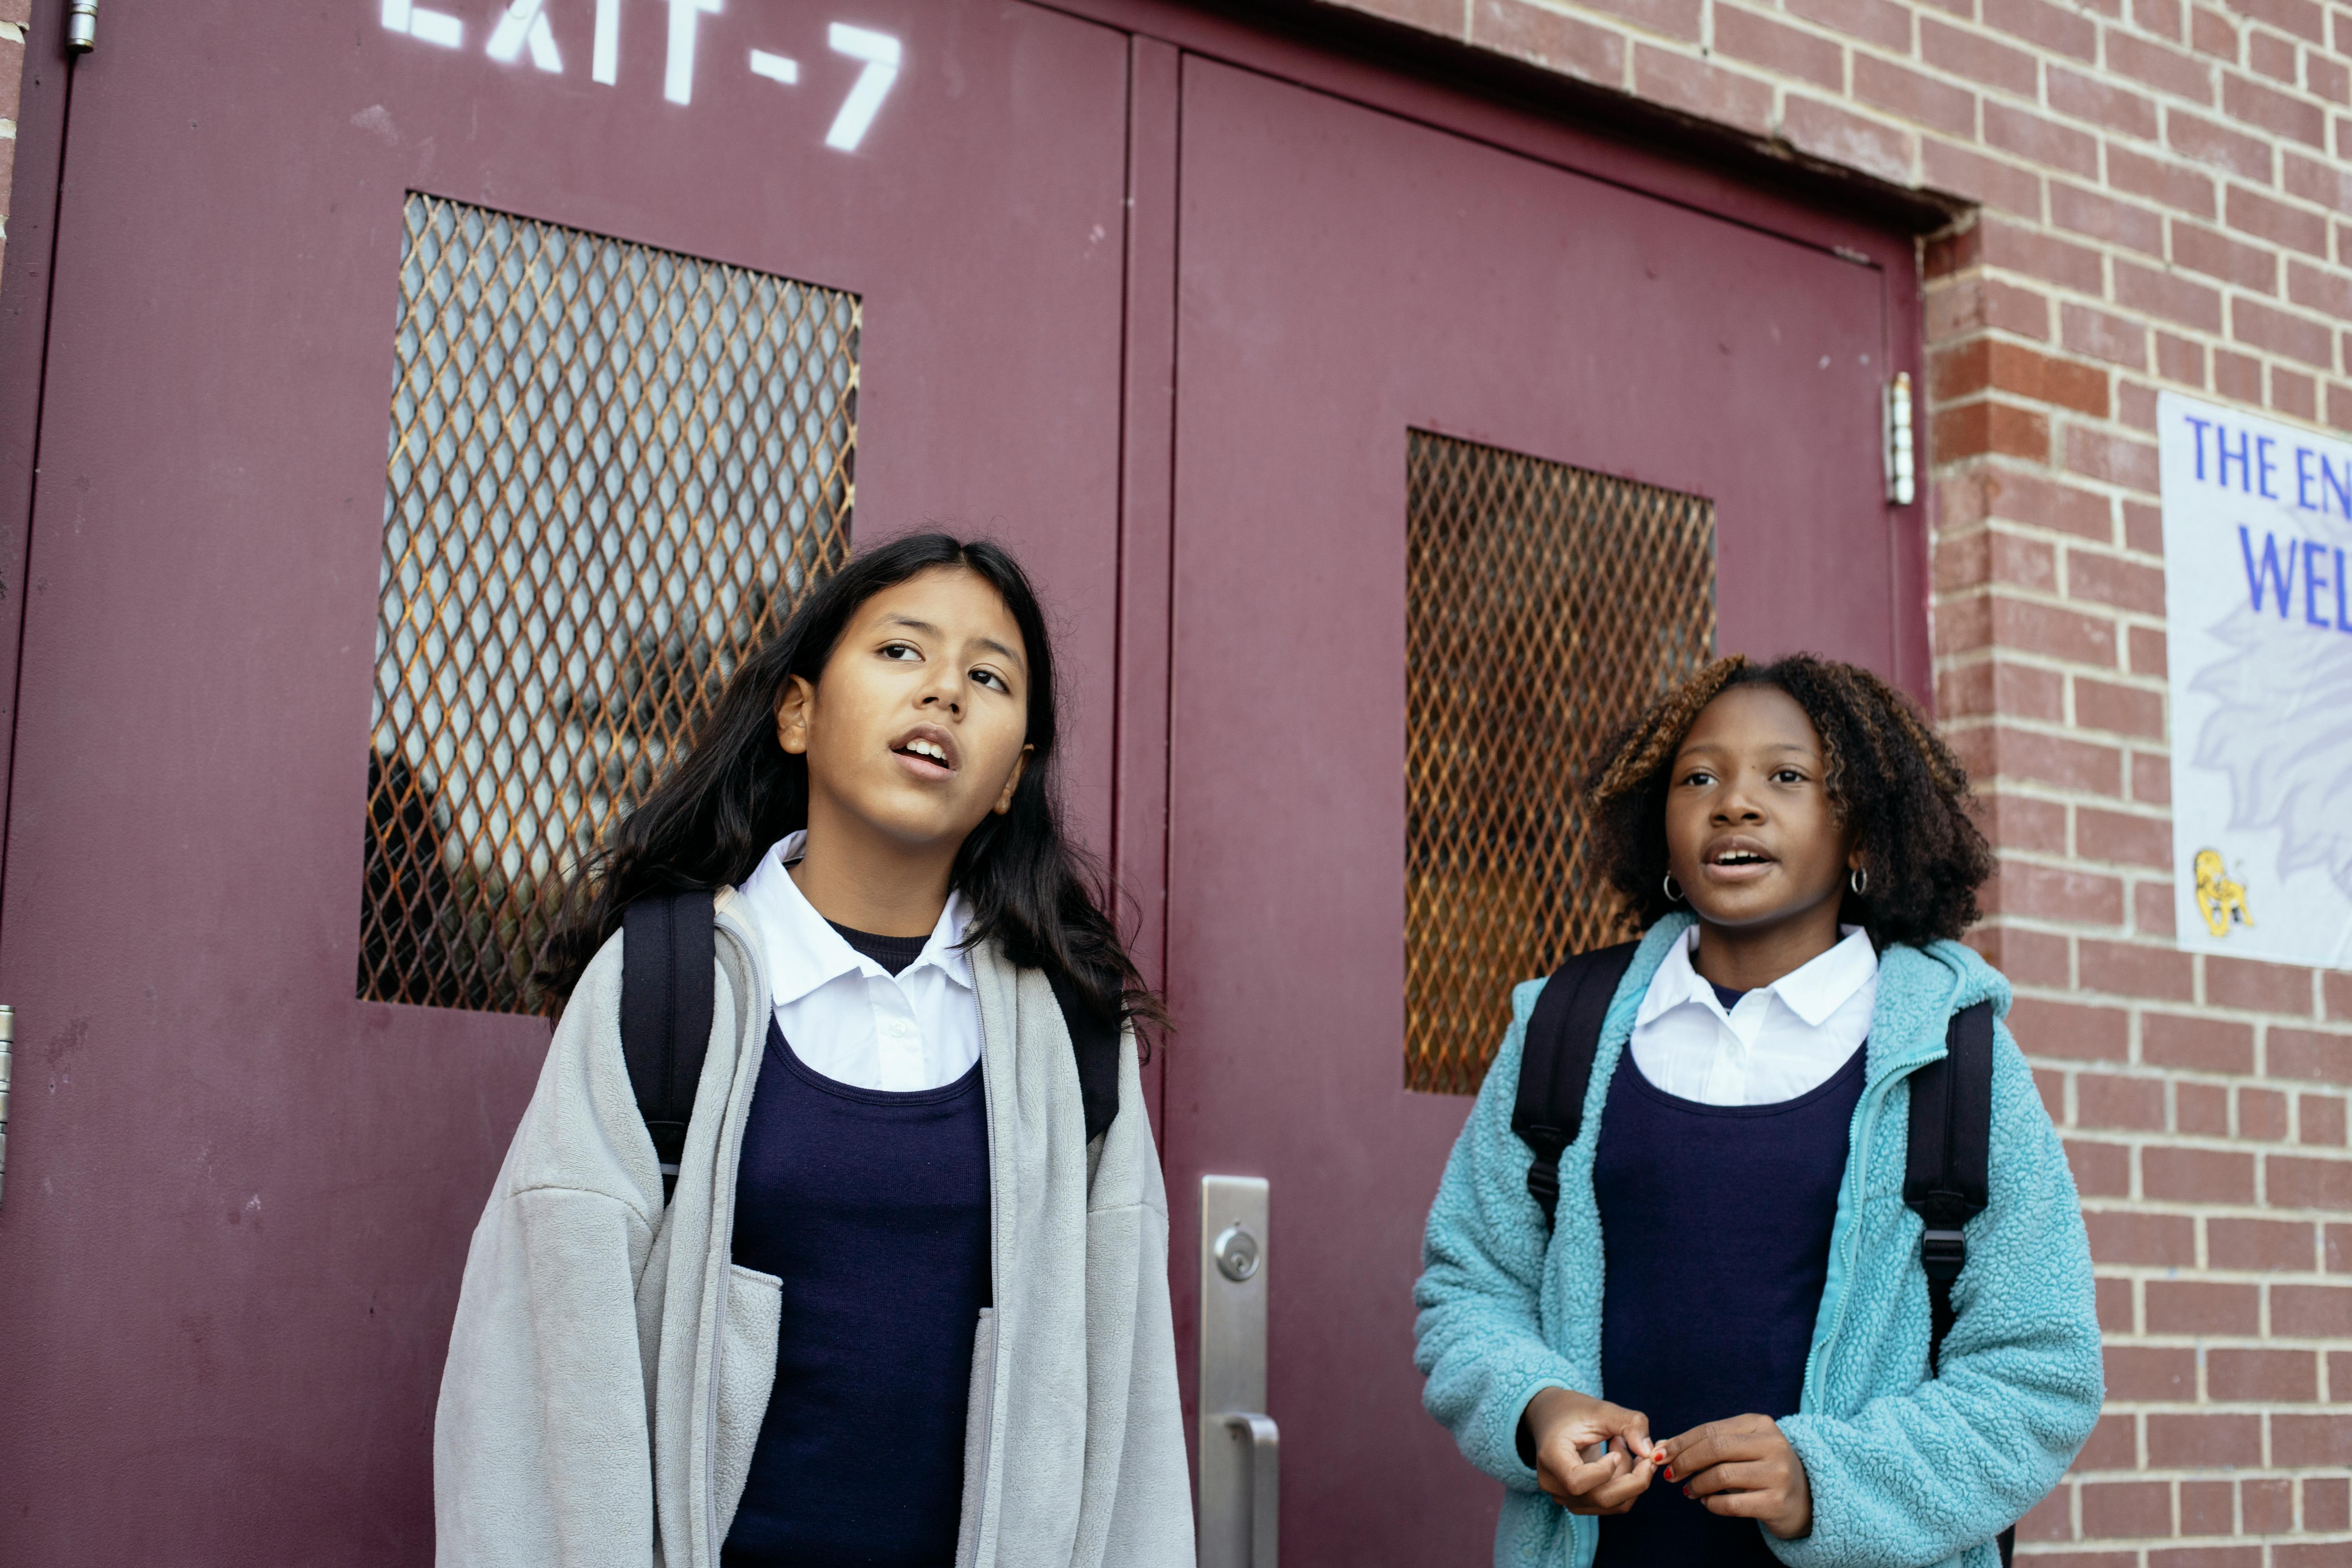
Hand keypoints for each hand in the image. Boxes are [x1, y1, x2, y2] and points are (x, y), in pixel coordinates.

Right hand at [1519, 1387, 1657, 1514]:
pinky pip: (1610, 1504)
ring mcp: (1563, 1497)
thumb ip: (1629, 1424)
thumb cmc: (1573, 1411)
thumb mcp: (1601, 1409)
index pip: (1578, 1482)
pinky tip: (1619, 1460)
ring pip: (1611, 1504)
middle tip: (1645, 1453)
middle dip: (1634, 1478)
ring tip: (1624, 1446)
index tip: (1618, 1445)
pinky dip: (1624, 1484)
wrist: (1551, 1417)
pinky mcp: (1576, 1502)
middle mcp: (1553, 1484)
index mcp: (1550, 1457)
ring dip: (1630, 1479)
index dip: (1605, 1471)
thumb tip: (1649, 1452)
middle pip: (1602, 1498)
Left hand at [1653, 1414, 1812, 1539]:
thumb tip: (1661, 1446)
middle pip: (1714, 1449)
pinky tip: (1708, 1503)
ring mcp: (1777, 1473)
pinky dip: (1713, 1504)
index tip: (1660, 1455)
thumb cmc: (1762, 1468)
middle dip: (1685, 1462)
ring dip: (1697, 1485)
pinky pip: (1732, 1503)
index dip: (1680, 1443)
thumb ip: (1706, 1444)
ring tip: (1689, 1491)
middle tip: (1670, 1474)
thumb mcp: (1740, 1448)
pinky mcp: (1776, 1502)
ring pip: (1721, 1476)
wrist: (1804, 1499)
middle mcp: (1772, 1444)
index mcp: (1760, 1424)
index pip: (1710, 1430)